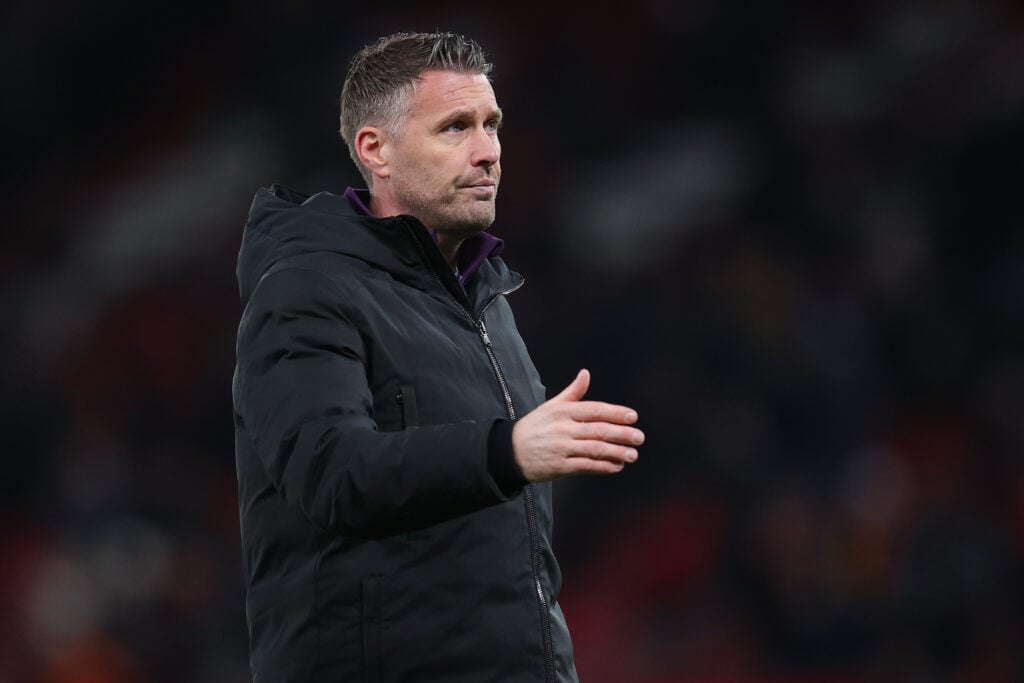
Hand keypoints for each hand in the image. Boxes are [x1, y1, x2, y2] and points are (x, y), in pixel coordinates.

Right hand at [512, 369, 643, 481]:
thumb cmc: (535, 427)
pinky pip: (586, 467)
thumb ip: (573, 392)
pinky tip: (616, 466)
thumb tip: (586, 373)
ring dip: (616, 452)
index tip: (633, 417)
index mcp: (563, 411)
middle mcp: (563, 429)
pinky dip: (603, 467)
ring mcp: (561, 448)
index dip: (615, 413)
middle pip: (598, 430)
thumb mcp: (552, 406)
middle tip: (639, 437)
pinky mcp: (559, 466)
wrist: (510, 451)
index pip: (594, 410)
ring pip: (595, 449)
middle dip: (622, 434)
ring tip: (632, 455)